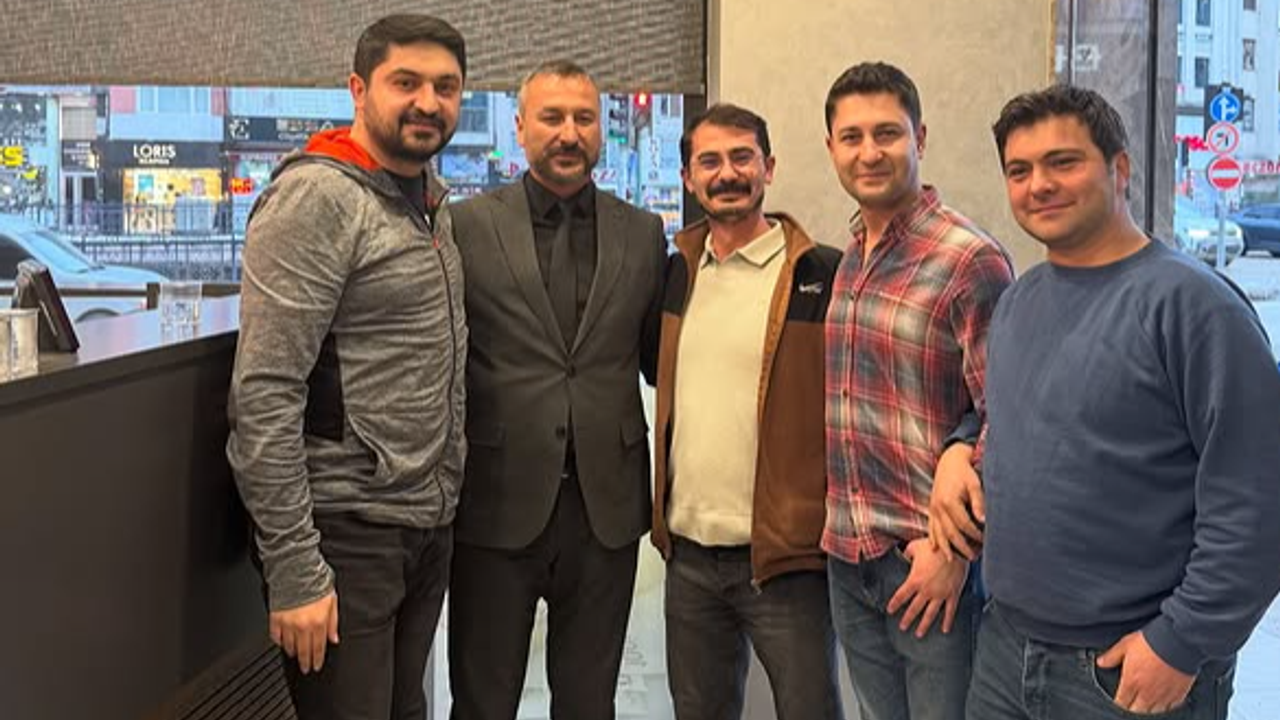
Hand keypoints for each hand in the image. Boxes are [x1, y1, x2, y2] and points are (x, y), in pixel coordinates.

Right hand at [270, 590, 339, 673]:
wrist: (297, 571)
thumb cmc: (316, 583)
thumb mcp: (332, 602)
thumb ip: (333, 623)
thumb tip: (334, 638)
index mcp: (318, 622)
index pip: (318, 647)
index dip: (317, 659)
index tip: (316, 666)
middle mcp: (303, 626)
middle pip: (303, 651)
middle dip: (305, 662)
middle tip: (305, 669)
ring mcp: (287, 623)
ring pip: (289, 646)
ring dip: (292, 653)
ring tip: (294, 656)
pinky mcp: (275, 618)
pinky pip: (275, 635)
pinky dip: (279, 641)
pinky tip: (281, 643)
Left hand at [886, 538, 968, 637]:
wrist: (955, 548)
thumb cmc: (934, 546)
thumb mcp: (915, 546)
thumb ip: (907, 552)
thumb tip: (904, 554)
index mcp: (915, 580)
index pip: (901, 595)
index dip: (894, 604)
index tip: (890, 610)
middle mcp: (926, 590)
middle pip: (914, 608)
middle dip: (907, 619)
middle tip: (903, 627)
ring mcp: (940, 594)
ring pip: (930, 614)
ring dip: (924, 625)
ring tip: (919, 634)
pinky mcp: (953, 594)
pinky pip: (950, 611)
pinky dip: (947, 621)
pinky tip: (945, 630)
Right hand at [928, 442, 984, 561]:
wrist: (949, 461)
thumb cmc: (964, 472)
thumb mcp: (974, 484)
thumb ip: (978, 503)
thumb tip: (983, 521)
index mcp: (949, 501)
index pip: (964, 525)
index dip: (975, 535)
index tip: (985, 541)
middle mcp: (938, 507)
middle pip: (950, 533)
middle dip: (961, 547)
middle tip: (973, 557)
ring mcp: (933, 509)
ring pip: (938, 533)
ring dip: (945, 548)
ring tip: (952, 560)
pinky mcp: (931, 508)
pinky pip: (930, 527)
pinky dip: (933, 539)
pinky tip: (935, 549)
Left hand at [1096, 631, 1194, 713]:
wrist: (1177, 642)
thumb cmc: (1152, 642)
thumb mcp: (1125, 645)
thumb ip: (1112, 656)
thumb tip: (1101, 662)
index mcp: (1131, 682)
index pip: (1121, 702)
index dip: (1119, 702)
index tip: (1119, 699)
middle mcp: (1146, 692)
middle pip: (1136, 710)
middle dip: (1132, 706)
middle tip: (1132, 700)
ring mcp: (1163, 695)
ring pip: (1153, 711)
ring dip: (1148, 707)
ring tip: (1146, 701)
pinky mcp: (1178, 694)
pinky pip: (1170, 708)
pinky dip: (1165, 706)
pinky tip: (1163, 699)